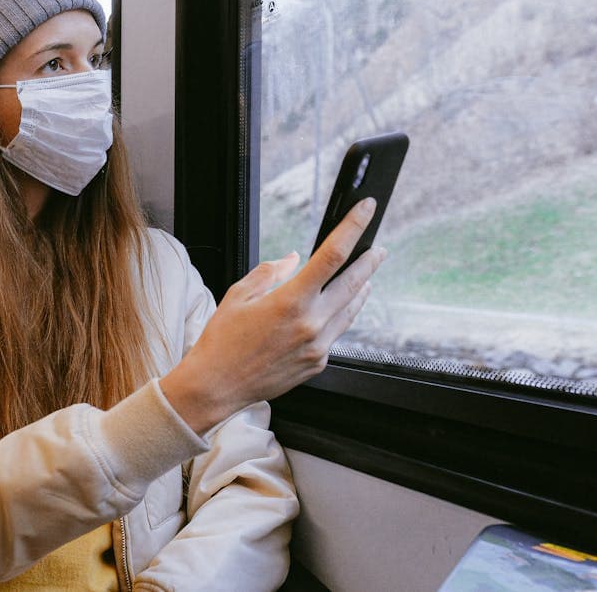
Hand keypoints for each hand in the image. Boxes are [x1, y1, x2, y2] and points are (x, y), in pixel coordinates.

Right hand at [161, 198, 386, 434]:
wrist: (218, 385)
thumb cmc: (222, 341)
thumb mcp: (238, 296)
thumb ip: (270, 272)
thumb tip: (293, 259)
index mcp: (290, 301)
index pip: (332, 255)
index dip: (353, 228)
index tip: (365, 210)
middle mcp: (311, 324)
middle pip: (354, 283)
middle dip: (370, 262)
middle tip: (379, 249)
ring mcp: (318, 346)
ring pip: (350, 310)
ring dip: (360, 290)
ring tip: (365, 277)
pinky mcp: (318, 362)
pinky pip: (337, 332)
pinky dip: (339, 316)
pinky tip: (335, 309)